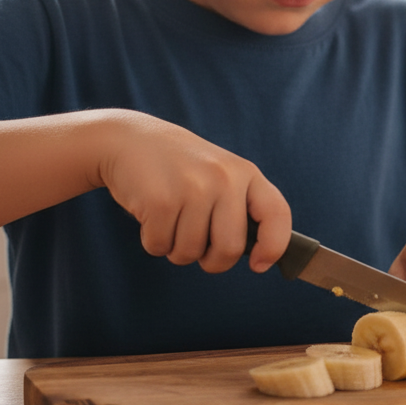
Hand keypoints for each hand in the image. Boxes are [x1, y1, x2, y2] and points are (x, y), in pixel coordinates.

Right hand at [95, 110, 290, 271]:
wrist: (128, 139)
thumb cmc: (179, 168)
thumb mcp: (219, 174)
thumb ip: (239, 206)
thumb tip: (259, 256)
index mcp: (246, 173)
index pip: (277, 214)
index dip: (273, 247)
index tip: (258, 265)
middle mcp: (224, 178)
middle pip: (229, 249)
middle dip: (211, 261)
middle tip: (198, 247)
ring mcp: (193, 188)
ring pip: (190, 253)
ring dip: (175, 249)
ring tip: (170, 220)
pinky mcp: (161, 200)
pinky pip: (160, 246)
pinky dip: (153, 241)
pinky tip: (151, 215)